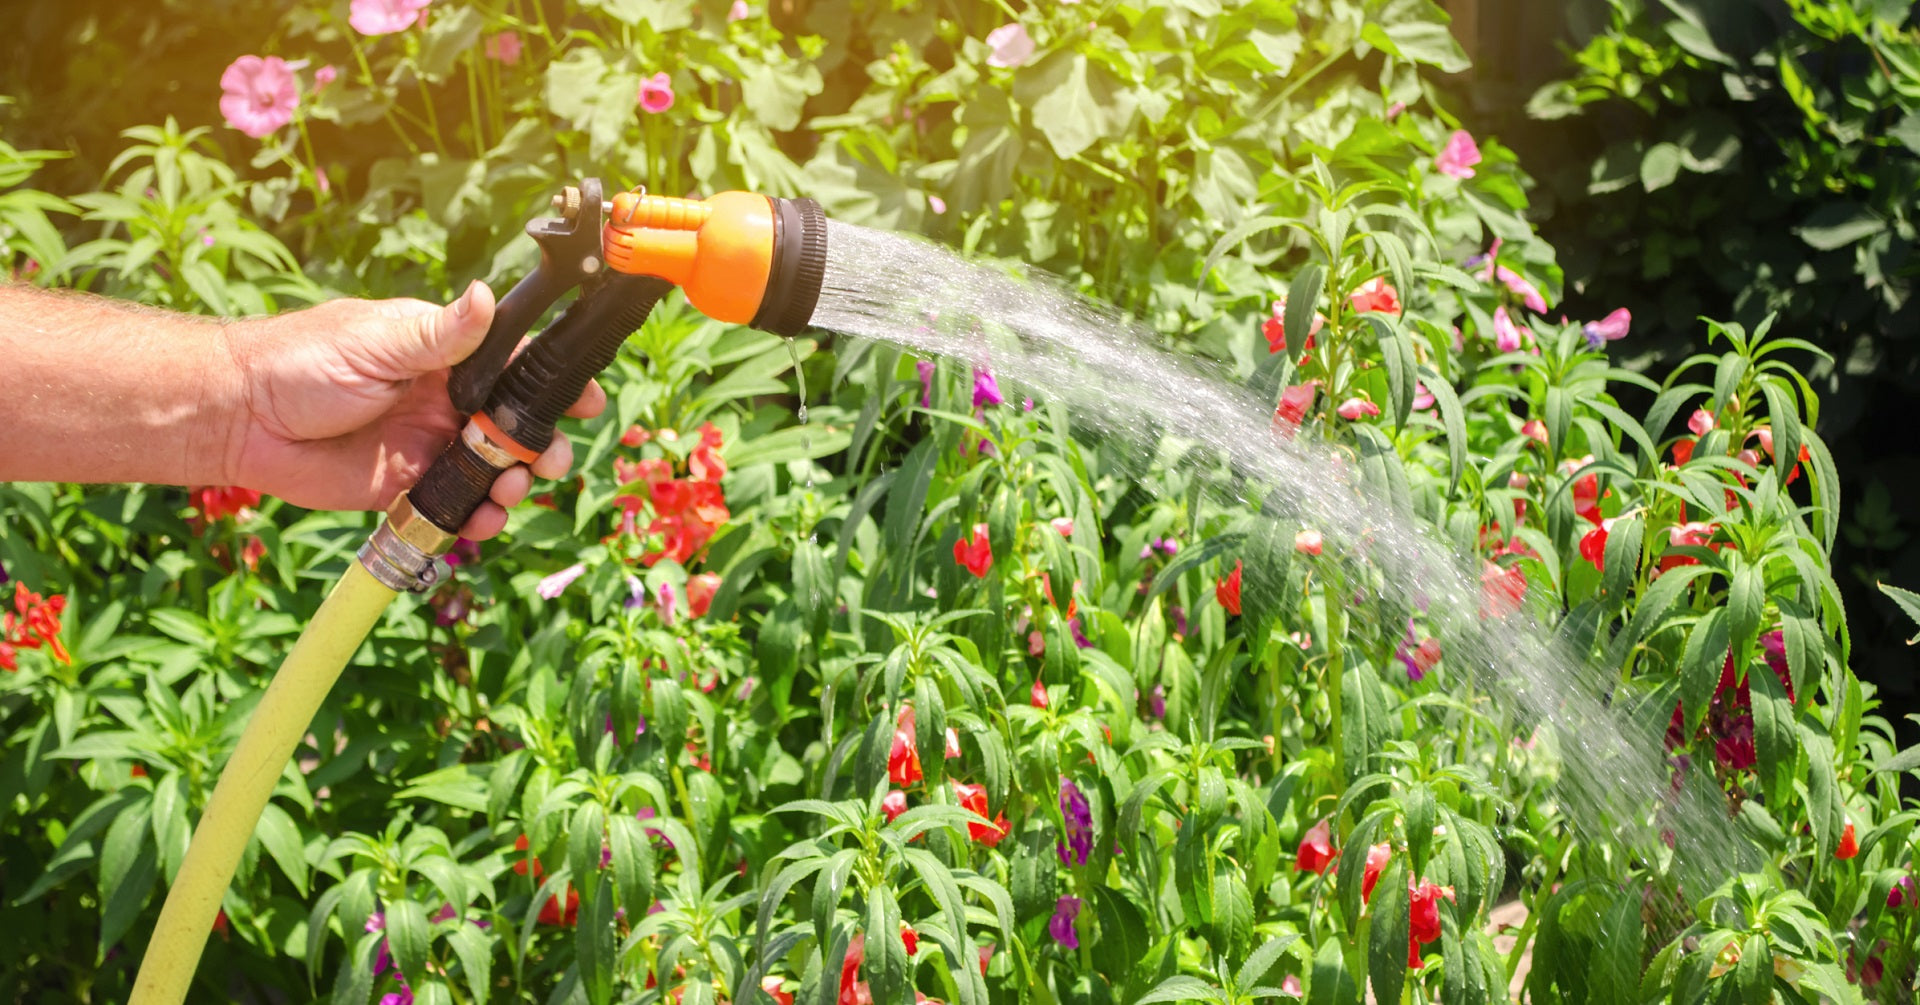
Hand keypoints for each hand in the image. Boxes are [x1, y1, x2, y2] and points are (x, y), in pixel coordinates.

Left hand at [221, 281, 603, 539]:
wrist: (237, 419)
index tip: (585, 401)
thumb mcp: (376, 342)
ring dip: (513, 483)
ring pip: (491, 470)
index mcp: (441, 354)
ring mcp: (426, 445)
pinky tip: (482, 521)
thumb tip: (488, 295)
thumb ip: (439, 334)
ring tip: (510, 492)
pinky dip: (475, 517)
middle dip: (541, 444)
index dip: (551, 382)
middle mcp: (442, 399)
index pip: (512, 363)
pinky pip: (453, 506)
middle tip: (547, 460)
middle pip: (512, 425)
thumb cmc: (299, 362)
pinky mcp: (403, 488)